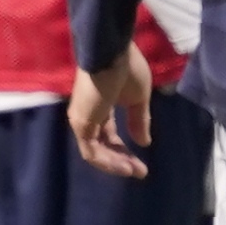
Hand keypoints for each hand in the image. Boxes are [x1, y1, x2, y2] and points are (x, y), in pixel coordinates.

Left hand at [69, 49, 153, 179]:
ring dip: (116, 165)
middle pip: (103, 146)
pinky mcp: (81, 123)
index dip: (125, 150)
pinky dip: (107, 162)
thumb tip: (144, 142)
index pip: (110, 135)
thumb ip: (139, 120)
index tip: (143, 163)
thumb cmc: (126, 69)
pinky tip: (124, 167)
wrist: (111, 53)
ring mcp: (82, 120)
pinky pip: (91, 151)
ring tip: (135, 171)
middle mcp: (88, 115)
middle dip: (122, 161)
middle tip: (140, 172)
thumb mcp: (138, 98)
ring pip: (96, 152)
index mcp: (101, 107)